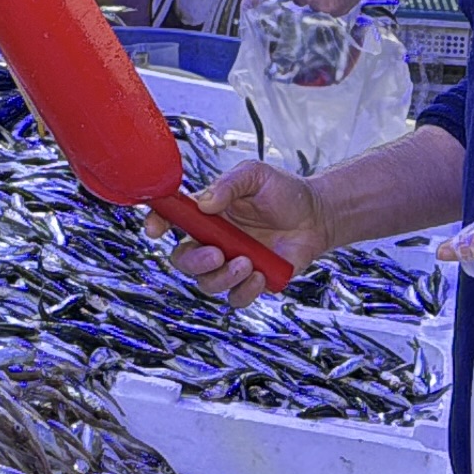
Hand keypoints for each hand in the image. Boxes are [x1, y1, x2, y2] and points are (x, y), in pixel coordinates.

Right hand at [165, 159, 335, 306]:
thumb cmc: (284, 192)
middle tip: (217, 253)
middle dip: (194, 262)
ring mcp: (230, 263)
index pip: (173, 220)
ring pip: (207, 283)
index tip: (155, 229)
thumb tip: (205, 203)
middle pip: (183, 260)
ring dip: (222, 277)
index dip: (157, 224)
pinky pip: (235, 298)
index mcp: (207, 214)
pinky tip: (260, 275)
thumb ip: (229, 184)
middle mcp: (213, 240)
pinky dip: (244, 292)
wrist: (317, 216)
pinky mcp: (250, 281)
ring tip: (248, 262)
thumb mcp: (255, 175)